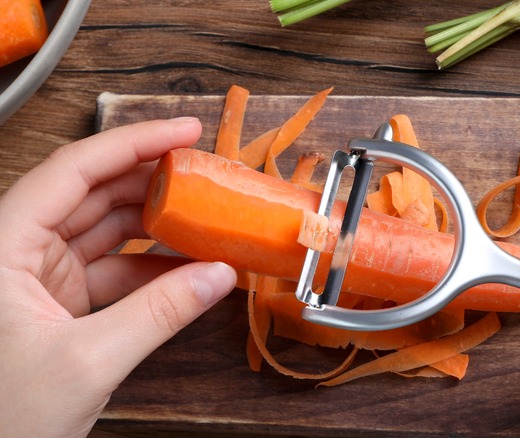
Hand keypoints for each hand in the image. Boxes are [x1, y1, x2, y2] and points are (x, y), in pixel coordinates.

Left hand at [0, 118, 236, 436]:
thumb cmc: (0, 417)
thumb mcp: (87, 362)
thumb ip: (159, 314)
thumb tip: (218, 276)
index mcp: (2, 246)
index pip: (73, 171)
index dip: (132, 143)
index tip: (183, 132)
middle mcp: (17, 251)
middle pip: (93, 193)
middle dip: (152, 181)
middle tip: (204, 173)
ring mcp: (40, 278)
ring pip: (106, 232)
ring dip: (158, 226)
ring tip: (206, 217)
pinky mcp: (60, 305)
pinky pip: (115, 272)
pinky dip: (154, 270)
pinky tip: (191, 269)